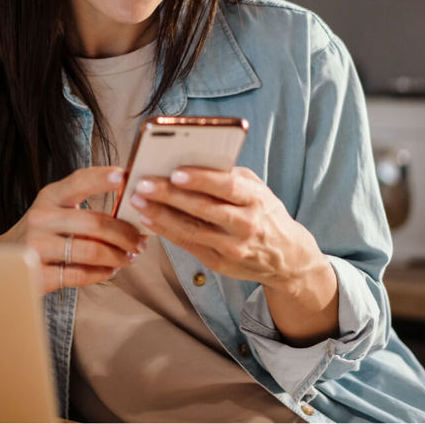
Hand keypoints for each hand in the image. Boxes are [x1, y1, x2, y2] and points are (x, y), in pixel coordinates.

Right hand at [0, 166, 148, 294]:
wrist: (3, 261)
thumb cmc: (42, 233)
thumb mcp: (54, 209)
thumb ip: (83, 204)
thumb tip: (131, 205)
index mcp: (49, 196)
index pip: (79, 181)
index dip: (103, 178)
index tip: (125, 177)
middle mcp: (40, 218)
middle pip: (95, 223)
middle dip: (125, 234)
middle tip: (140, 242)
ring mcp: (36, 247)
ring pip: (91, 251)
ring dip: (118, 256)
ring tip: (129, 258)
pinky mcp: (37, 274)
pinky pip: (80, 275)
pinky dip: (102, 273)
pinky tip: (110, 270)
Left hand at [129, 165, 338, 343]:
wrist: (287, 257)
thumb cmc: (264, 212)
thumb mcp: (257, 189)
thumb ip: (229, 176)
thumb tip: (190, 160)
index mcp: (256, 199)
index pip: (227, 186)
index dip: (201, 179)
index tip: (175, 172)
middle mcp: (246, 224)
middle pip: (203, 208)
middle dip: (169, 196)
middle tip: (142, 183)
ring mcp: (232, 247)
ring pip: (191, 230)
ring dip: (160, 215)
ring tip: (137, 200)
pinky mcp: (220, 263)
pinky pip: (188, 245)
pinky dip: (165, 232)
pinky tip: (147, 220)